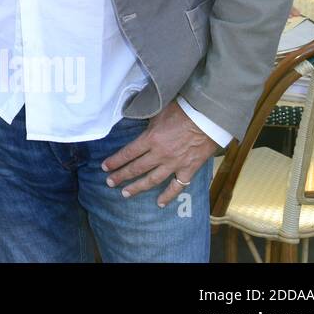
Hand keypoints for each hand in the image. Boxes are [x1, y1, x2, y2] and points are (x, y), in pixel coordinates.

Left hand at [101, 100, 216, 206]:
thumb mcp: (158, 111)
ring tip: (125, 194)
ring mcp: (174, 164)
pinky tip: (160, 203)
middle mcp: (160, 154)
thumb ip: (146, 121)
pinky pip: (177, 186)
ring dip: (138, 188)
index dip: (115, 161)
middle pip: (136, 168)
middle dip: (121, 176)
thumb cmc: (183, 110)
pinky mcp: (189, 169)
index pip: (128, 153)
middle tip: (110, 183)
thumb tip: (133, 119)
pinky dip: (168, 195)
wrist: (208, 117)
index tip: (105, 167)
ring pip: (152, 180)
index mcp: (151, 139)